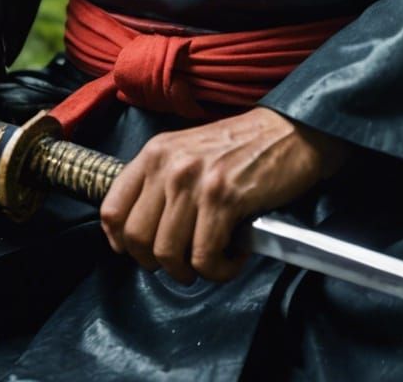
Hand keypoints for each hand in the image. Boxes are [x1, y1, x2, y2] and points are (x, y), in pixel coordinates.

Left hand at [99, 107, 348, 283]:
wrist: (290, 132)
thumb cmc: (241, 148)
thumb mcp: (188, 153)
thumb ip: (160, 183)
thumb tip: (139, 234)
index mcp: (155, 153)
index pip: (112, 210)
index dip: (123, 243)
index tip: (144, 254)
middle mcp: (169, 165)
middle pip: (137, 240)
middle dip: (160, 263)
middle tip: (187, 260)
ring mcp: (194, 181)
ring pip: (168, 254)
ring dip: (192, 270)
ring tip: (215, 258)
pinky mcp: (223, 198)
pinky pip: (204, 258)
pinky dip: (220, 270)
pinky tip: (235, 256)